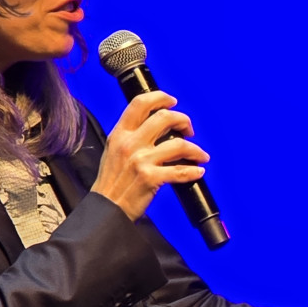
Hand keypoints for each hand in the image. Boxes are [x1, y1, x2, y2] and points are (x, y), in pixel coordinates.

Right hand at [90, 91, 208, 221]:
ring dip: (196, 150)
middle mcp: (130, 143)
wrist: (106, 208)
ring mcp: (141, 161)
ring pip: (179, 144)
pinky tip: (198, 171)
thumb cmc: (112, 182)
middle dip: (183, 120)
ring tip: (201, 156)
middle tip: (189, 130)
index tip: (173, 101)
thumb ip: (130, 136)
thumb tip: (154, 125)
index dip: (160, 98)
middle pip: (164, 118)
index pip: (139, 104)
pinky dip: (194, 171)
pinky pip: (180, 171)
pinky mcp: (151, 178)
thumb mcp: (113, 150)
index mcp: (120, 134)